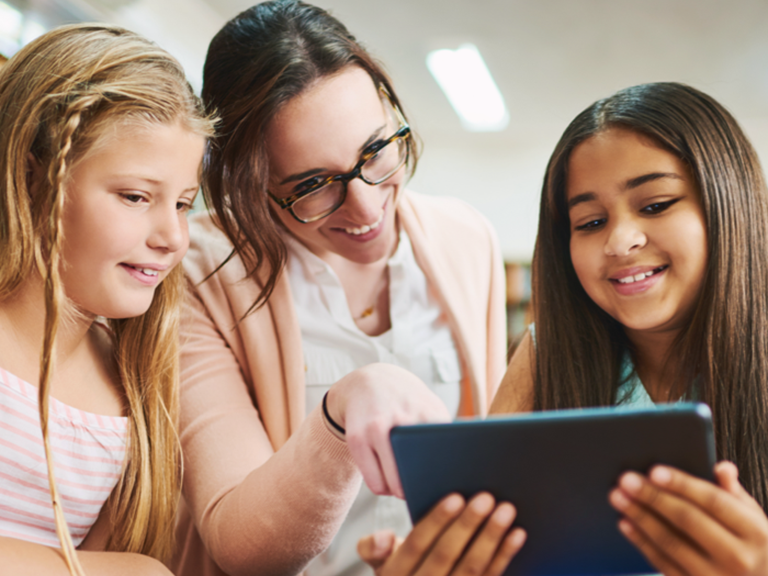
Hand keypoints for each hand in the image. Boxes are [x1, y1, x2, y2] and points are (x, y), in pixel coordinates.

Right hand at [327, 363, 450, 496]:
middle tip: (425, 492)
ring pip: (392, 485)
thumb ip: (446, 431)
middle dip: (422, 488)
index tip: (448, 485)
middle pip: (417, 475)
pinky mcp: (356, 438)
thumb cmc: (407, 400)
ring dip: (400, 492)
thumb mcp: (431, 405)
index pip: (444, 455)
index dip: (446, 476)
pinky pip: (374, 483)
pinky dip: (383, 488)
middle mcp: (401, 418)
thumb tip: (456, 470)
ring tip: (405, 488)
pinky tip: (387, 482)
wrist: (369, 379)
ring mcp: (376, 428)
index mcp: (427, 412)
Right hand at [358, 493, 525, 575]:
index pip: (414, 546)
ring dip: (491, 538)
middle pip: (445, 556)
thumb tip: (383, 537)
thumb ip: (374, 548)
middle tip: (486, 497)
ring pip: (472, 570)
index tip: (455, 497)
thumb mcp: (380, 565)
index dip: (435, 522)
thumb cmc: (403, 574)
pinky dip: (505, 557)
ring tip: (506, 509)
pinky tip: (517, 534)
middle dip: (467, 526)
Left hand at [609, 461, 767, 574]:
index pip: (714, 502)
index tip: (654, 470)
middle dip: (653, 497)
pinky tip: (625, 523)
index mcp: (757, 533)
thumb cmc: (754, 548)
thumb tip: (721, 467)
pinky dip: (642, 542)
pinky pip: (664, 564)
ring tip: (617, 496)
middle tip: (625, 479)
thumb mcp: (756, 519)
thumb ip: (734, 493)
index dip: (683, 485)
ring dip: (640, 517)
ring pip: (671, 543)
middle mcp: (740, 558)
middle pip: (688, 520)